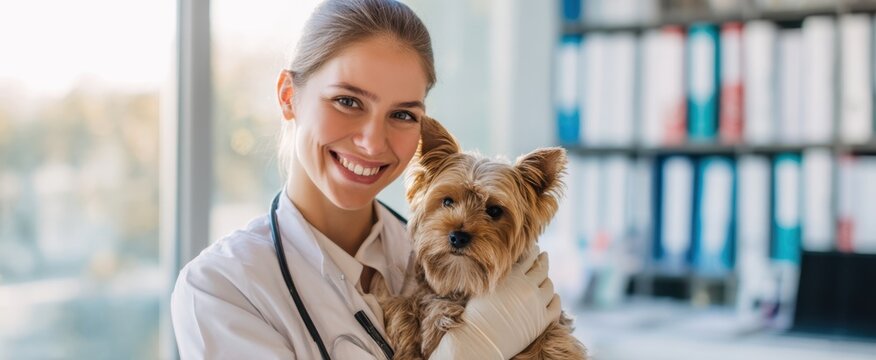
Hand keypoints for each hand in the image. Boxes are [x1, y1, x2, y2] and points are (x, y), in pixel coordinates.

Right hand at [429, 247, 560, 358]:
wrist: (481, 340)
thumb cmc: (476, 314)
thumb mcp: (485, 286)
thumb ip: (501, 275)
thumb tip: (508, 267)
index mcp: (514, 276)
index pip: (529, 258)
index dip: (533, 252)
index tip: (535, 249)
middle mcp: (528, 287)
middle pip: (542, 269)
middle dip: (543, 261)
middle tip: (544, 257)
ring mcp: (537, 304)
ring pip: (550, 286)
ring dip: (548, 281)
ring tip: (545, 279)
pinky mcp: (542, 321)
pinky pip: (555, 306)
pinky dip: (555, 299)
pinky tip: (553, 297)